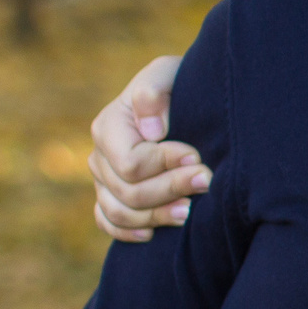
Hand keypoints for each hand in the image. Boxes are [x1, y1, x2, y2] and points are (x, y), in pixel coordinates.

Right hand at [88, 55, 200, 241]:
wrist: (184, 99)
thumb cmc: (178, 84)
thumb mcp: (168, 74)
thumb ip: (154, 92)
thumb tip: (150, 130)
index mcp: (107, 126)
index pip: (131, 164)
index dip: (166, 165)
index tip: (198, 158)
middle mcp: (99, 156)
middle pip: (128, 192)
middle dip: (170, 190)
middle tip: (207, 182)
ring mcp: (103, 181)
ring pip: (120, 213)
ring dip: (156, 216)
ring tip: (190, 211)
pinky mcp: (110, 197)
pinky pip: (108, 223)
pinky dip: (129, 233)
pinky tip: (155, 234)